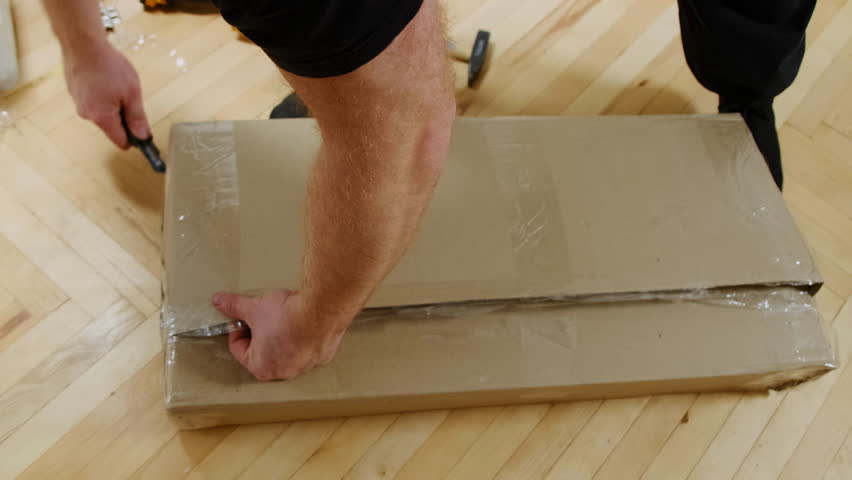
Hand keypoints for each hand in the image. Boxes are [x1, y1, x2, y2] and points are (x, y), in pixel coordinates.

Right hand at [63, 42, 149, 148]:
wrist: (82, 43)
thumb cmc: (107, 66)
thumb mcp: (132, 93)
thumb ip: (137, 118)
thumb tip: (143, 136)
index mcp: (102, 118)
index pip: (120, 141)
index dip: (134, 139)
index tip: (143, 131)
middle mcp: (87, 114)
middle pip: (112, 127)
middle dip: (123, 117)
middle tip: (129, 97)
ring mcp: (79, 103)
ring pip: (102, 112)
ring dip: (113, 104)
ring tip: (115, 84)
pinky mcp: (75, 92)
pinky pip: (94, 101)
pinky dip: (102, 95)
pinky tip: (105, 79)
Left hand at [212, 290, 348, 380]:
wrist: (321, 312)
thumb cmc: (286, 316)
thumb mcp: (254, 308)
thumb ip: (234, 307)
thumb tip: (219, 301)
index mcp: (260, 366)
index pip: (239, 349)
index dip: (238, 329)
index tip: (244, 317)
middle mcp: (283, 372)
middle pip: (263, 352)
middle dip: (261, 334)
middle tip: (265, 317)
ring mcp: (305, 366)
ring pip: (287, 352)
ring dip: (283, 337)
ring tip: (285, 318)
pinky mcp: (322, 356)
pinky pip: (309, 348)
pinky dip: (305, 338)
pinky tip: (304, 322)